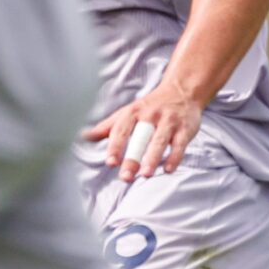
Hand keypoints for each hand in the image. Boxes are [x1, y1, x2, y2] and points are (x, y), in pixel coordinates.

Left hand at [83, 78, 205, 181]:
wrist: (181, 91)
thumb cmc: (148, 108)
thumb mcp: (126, 114)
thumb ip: (106, 127)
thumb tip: (83, 136)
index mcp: (132, 113)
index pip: (121, 131)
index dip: (115, 147)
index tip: (110, 163)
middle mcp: (150, 116)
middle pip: (139, 138)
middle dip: (132, 157)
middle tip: (125, 176)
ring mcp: (169, 122)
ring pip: (160, 141)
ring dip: (152, 158)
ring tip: (145, 174)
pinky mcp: (185, 128)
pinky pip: (180, 144)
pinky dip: (174, 157)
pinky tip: (167, 170)